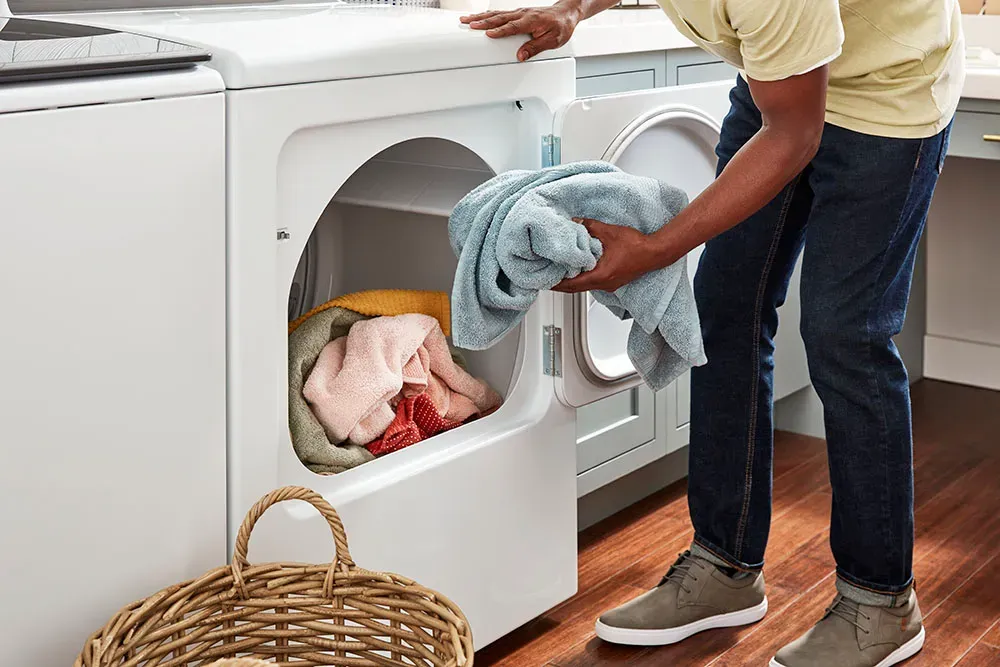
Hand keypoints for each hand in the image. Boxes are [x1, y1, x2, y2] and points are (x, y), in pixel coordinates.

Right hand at [460, 3, 580, 61]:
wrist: (566, 14)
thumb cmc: (561, 27)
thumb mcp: (552, 41)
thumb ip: (535, 48)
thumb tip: (521, 56)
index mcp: (531, 21)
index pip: (512, 27)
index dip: (500, 31)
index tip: (488, 34)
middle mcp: (523, 14)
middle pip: (499, 18)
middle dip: (482, 21)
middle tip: (468, 24)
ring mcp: (519, 12)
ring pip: (497, 14)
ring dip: (481, 17)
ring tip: (467, 20)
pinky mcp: (518, 13)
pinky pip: (500, 13)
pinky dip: (488, 15)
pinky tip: (480, 17)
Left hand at [554, 218, 664, 293]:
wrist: (656, 252)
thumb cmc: (637, 246)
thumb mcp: (610, 232)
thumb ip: (590, 227)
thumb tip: (576, 222)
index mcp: (601, 276)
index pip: (572, 284)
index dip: (556, 283)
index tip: (544, 280)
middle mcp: (604, 284)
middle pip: (575, 289)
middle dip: (559, 284)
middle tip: (545, 278)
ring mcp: (609, 285)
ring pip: (584, 287)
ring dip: (571, 281)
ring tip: (558, 273)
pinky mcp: (613, 281)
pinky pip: (592, 283)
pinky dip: (582, 278)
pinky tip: (578, 270)